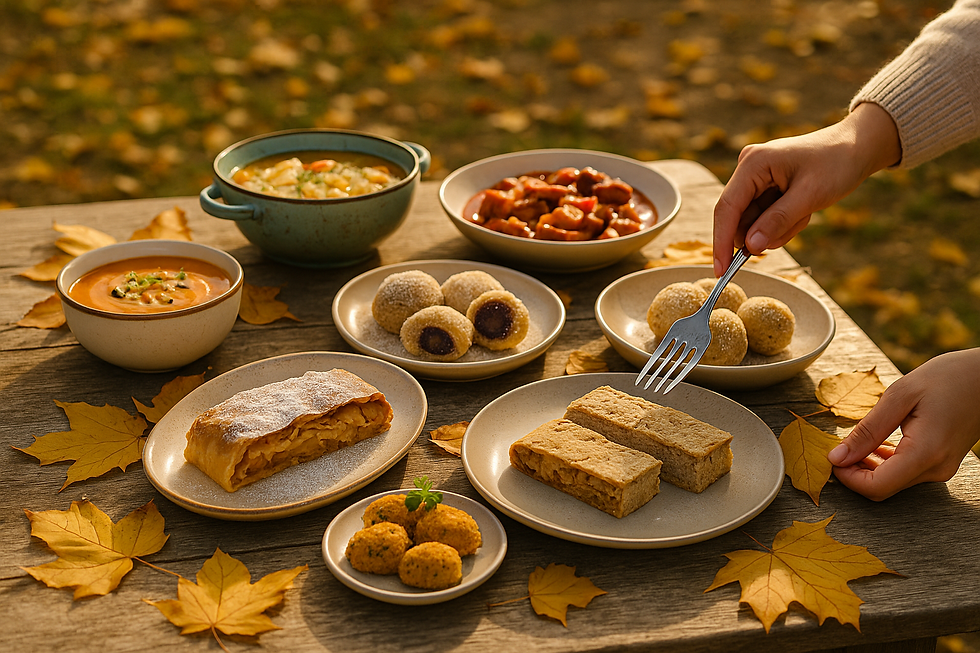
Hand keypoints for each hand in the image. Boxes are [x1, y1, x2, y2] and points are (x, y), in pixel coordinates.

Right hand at [712, 103, 901, 276]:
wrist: (857, 146)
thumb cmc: (837, 162)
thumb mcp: (810, 194)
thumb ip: (777, 221)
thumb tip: (750, 247)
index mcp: (753, 164)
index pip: (726, 209)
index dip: (721, 242)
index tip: (721, 271)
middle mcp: (747, 169)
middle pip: (738, 219)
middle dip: (764, 232)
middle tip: (796, 224)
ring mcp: (754, 179)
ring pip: (752, 223)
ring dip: (778, 229)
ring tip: (805, 213)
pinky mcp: (763, 188)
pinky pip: (763, 219)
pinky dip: (783, 224)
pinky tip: (802, 210)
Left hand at [828, 348, 979, 500]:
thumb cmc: (949, 378)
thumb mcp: (900, 396)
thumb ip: (868, 430)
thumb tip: (837, 457)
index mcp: (925, 454)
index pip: (876, 487)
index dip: (848, 478)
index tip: (831, 457)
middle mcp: (935, 469)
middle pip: (882, 488)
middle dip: (853, 472)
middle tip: (837, 446)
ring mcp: (941, 468)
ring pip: (892, 481)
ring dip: (867, 466)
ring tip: (853, 440)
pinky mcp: (941, 462)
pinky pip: (904, 472)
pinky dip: (883, 462)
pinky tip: (874, 441)